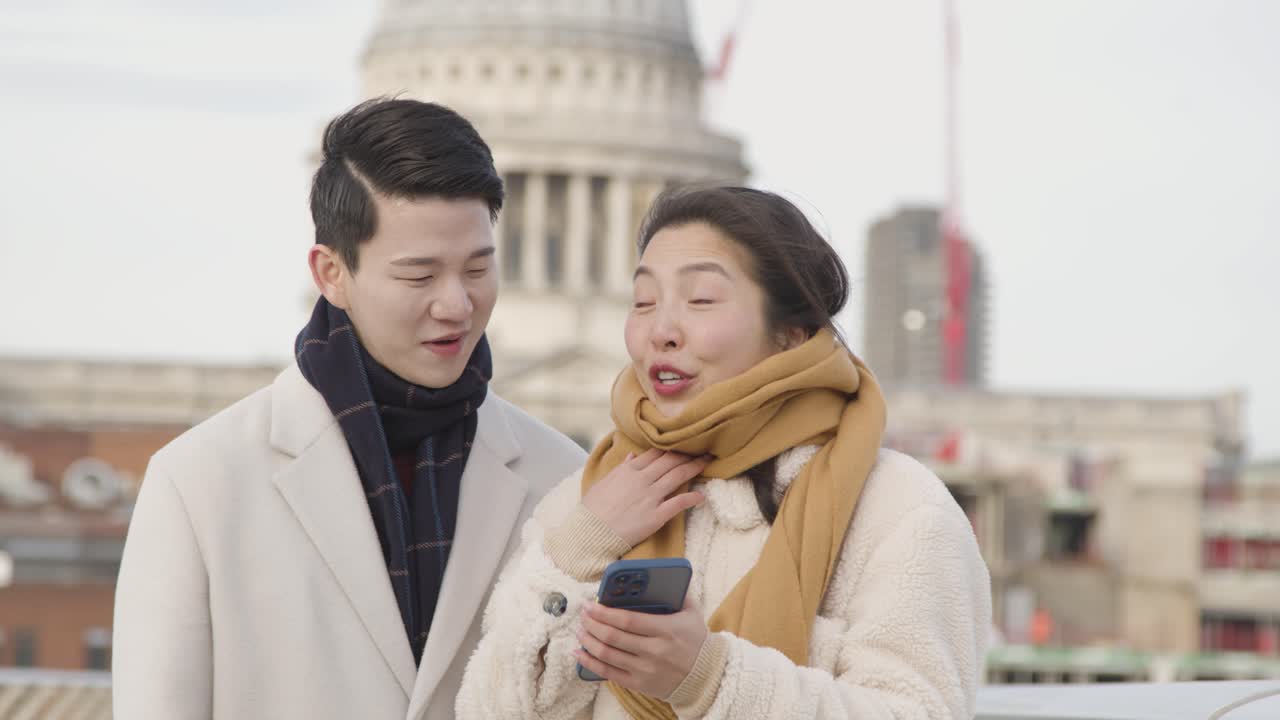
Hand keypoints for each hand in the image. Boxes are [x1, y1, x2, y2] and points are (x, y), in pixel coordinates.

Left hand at [573, 595, 707, 698]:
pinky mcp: (639, 684)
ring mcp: (645, 669)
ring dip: (588, 640)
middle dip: (592, 624)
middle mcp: (654, 651)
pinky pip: (608, 673)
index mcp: (666, 629)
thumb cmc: (696, 640)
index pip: (628, 620)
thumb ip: (678, 592)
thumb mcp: (692, 612)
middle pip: (613, 636)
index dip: (605, 612)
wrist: (706, 676)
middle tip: (582, 614)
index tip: (591, 604)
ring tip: (579, 630)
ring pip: (607, 654)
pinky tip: (579, 653)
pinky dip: (590, 663)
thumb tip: (660, 574)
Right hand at [582, 449, 708, 546]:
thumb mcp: (604, 483)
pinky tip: (701, 496)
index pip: (655, 453)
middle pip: (670, 461)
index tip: (683, 445)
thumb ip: (621, 468)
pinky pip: (678, 504)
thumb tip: (632, 455)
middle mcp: (642, 480)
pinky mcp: (655, 516)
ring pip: (677, 476)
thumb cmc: (593, 509)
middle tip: (703, 449)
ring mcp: (650, 497)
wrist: (590, 532)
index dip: (671, 447)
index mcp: (629, 470)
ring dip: (694, 468)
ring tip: (707, 463)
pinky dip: (691, 498)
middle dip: (688, 454)